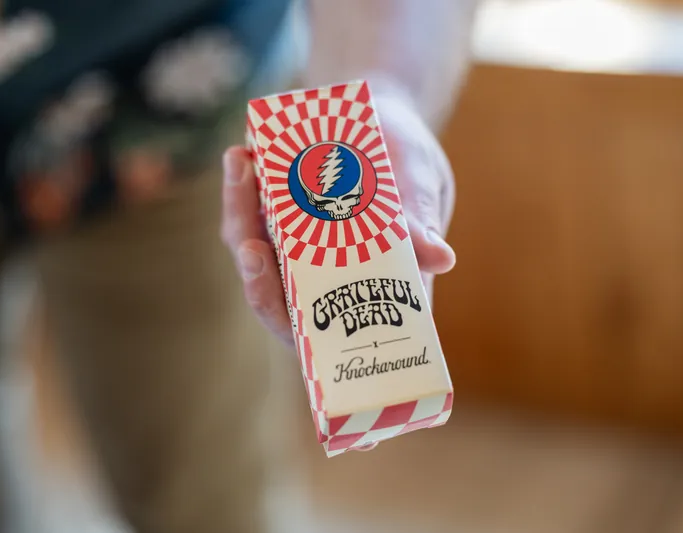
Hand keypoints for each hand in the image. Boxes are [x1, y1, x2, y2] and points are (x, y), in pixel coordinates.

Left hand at [221, 92, 455, 345]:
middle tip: (250, 249)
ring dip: (241, 221)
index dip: (305, 332)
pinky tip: (241, 158)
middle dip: (259, 285)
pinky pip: (250, 218)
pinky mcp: (276, 219)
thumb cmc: (412, 163)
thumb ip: (422, 220)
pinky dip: (241, 192)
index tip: (288, 310)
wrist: (390, 123)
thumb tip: (442, 260)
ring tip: (241, 173)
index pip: (331, 332)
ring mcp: (296, 250)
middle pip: (282, 304)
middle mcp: (326, 276)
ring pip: (257, 259)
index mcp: (369, 287)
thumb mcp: (420, 185)